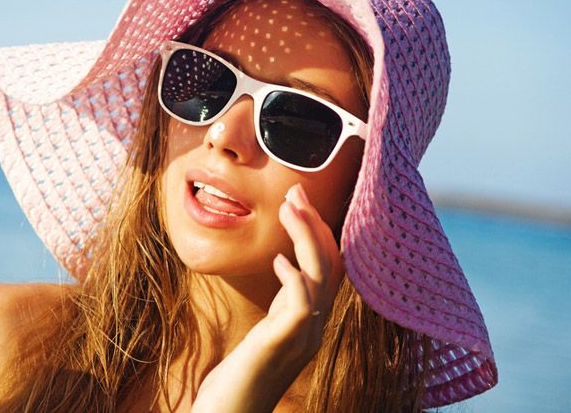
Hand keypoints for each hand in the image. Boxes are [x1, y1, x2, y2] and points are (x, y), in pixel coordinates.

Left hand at [192, 183, 344, 411]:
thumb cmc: (239, 379)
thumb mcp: (265, 332)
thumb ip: (279, 306)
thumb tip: (284, 268)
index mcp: (309, 323)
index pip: (330, 269)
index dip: (319, 232)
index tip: (298, 201)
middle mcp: (312, 329)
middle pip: (330, 266)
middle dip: (314, 224)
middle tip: (295, 192)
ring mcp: (300, 338)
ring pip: (320, 277)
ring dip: (306, 238)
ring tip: (288, 208)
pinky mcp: (280, 345)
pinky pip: (300, 305)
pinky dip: (294, 276)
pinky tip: (277, 260)